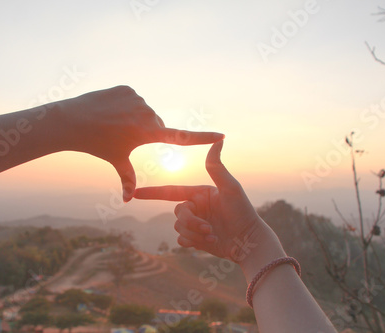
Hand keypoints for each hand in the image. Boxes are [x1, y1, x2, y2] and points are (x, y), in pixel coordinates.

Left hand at [59, 86, 223, 201]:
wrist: (71, 121)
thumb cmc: (96, 145)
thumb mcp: (116, 161)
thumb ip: (127, 179)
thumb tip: (126, 201)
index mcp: (148, 133)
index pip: (182, 137)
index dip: (203, 138)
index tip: (221, 135)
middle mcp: (147, 114)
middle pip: (156, 125)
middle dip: (146, 131)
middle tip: (123, 135)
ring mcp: (137, 99)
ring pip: (144, 111)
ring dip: (135, 118)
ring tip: (114, 123)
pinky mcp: (128, 89)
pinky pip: (133, 99)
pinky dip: (126, 105)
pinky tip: (110, 111)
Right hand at [134, 140, 280, 262]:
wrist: (249, 242)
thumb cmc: (243, 211)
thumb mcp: (230, 187)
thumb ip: (217, 167)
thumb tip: (218, 140)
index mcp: (199, 194)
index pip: (171, 191)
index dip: (152, 193)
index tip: (134, 193)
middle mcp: (195, 207)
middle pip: (177, 213)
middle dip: (190, 222)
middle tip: (208, 228)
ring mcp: (194, 224)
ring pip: (178, 228)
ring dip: (194, 233)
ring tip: (212, 235)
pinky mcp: (195, 239)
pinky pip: (181, 240)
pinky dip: (193, 242)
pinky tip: (210, 242)